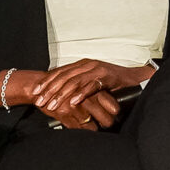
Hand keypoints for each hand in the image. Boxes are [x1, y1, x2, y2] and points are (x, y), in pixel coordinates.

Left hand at [30, 59, 149, 128]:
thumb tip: (61, 93)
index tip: (35, 91)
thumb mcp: (91, 81)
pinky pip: (90, 86)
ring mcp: (96, 70)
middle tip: (40, 101)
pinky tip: (72, 102)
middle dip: (50, 89)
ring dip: (61, 94)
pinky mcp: (106, 77)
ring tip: (52, 104)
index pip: (60, 72)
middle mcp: (87, 65)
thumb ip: (78, 84)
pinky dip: (80, 95)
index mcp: (81, 64)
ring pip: (74, 82)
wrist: (133, 78)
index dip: (46, 81)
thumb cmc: (112, 82)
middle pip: (64, 77)